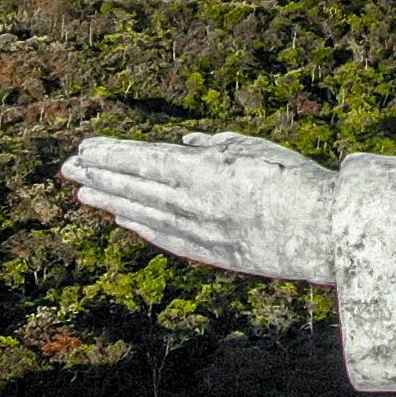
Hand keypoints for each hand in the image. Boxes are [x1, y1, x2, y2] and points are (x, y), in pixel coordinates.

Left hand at [63, 132, 337, 283]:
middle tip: (69, 168)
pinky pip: (165, 237)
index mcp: (202, 173)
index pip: (142, 161)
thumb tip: (185, 144)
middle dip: (99, 176)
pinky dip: (141, 226)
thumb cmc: (298, 181)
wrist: (327, 232)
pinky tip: (124, 219)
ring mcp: (198, 232)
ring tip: (85, 193)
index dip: (110, 154)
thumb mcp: (256, 150)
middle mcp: (192, 204)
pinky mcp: (210, 253)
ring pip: (143, 214)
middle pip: (134, 187)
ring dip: (111, 201)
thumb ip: (216, 146)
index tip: (85, 148)